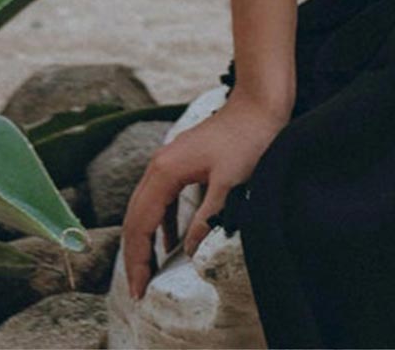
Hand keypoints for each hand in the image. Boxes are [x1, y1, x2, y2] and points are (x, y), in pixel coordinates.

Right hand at [120, 90, 289, 300]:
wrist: (259, 101)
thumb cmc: (248, 138)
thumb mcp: (230, 184)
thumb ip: (207, 219)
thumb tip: (187, 253)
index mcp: (165, 171)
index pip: (139, 225)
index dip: (137, 261)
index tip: (139, 291)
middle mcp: (159, 165)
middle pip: (135, 218)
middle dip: (135, 256)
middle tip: (139, 290)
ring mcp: (167, 161)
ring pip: (146, 208)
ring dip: (146, 240)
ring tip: (150, 272)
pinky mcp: (180, 161)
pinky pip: (162, 199)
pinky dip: (161, 223)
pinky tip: (170, 242)